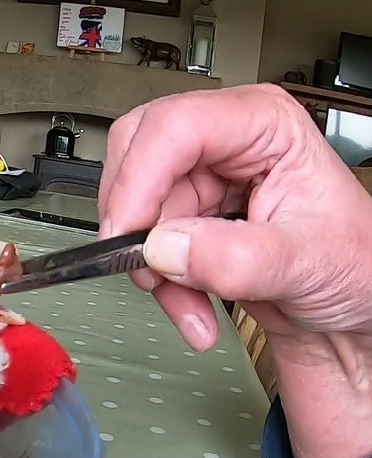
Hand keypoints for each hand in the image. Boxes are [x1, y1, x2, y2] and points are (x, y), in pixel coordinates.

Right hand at [97, 83, 371, 457]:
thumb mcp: (308, 263)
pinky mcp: (184, 219)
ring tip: (191, 304)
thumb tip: (168, 247)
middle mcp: (225, 144)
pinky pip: (142, 246)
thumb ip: (237, 257)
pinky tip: (193, 310)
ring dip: (153, 269)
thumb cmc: (353, 268)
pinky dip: (160, 286)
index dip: (140, 178)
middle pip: (138, 156)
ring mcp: (201, 181)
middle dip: (137, 221)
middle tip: (144, 263)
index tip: (129, 232)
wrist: (348, 311)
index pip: (177, 127)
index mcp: (264, 126)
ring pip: (134, 210)